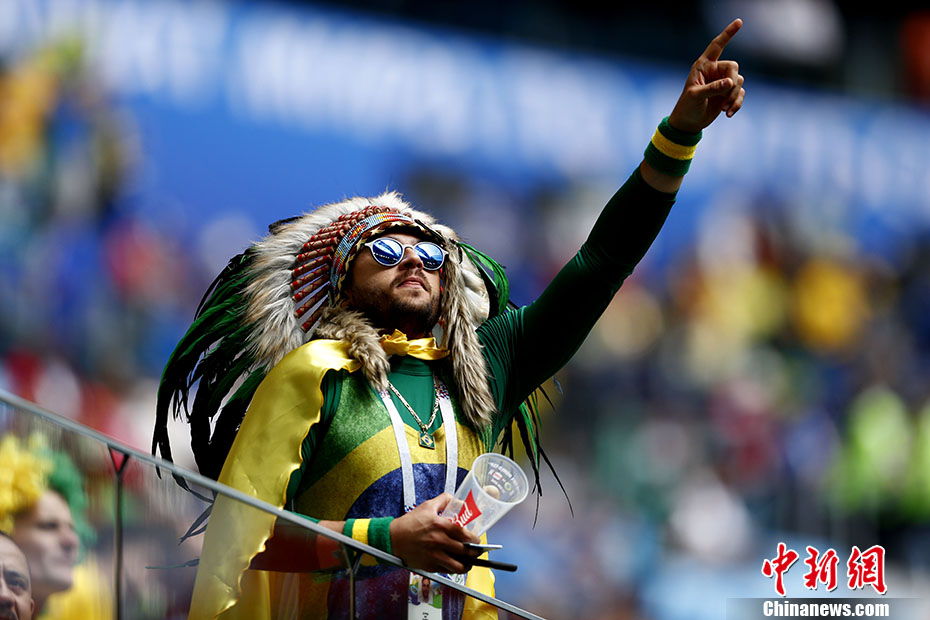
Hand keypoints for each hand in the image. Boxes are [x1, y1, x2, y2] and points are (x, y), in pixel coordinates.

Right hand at [389, 493, 480, 572]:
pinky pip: (446, 571)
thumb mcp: (427, 506)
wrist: (393, 538)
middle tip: (477, 551)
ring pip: (458, 566)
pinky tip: (455, 565)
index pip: (464, 534)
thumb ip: (444, 500)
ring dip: (466, 565)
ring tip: (469, 562)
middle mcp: (439, 541)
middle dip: (474, 552)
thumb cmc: (410, 523)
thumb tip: (456, 499)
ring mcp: (435, 555)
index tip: (477, 540)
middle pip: (465, 551)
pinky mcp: (429, 565)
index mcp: (440, 526)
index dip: (474, 539)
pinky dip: (453, 569)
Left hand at [668, 18, 744, 133]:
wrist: (689, 123)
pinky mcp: (728, 93)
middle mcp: (714, 71)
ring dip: (733, 97)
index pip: (716, 46)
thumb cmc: (687, 107)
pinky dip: (736, 104)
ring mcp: (722, 82)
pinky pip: (740, 93)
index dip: (727, 34)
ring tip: (724, 109)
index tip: (739, 22)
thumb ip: (713, 88)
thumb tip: (731, 82)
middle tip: (725, 98)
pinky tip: (728, 114)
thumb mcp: (696, 96)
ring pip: (739, 82)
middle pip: (733, 68)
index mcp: (703, 65)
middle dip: (732, 83)